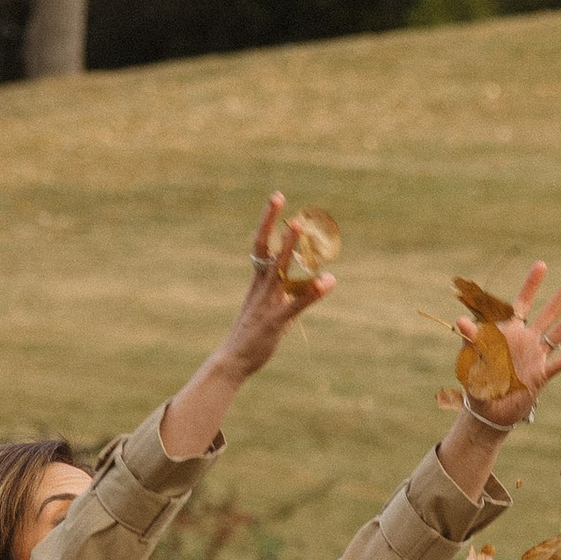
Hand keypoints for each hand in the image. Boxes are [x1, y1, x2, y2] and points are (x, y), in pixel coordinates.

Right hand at [159, 195, 337, 458]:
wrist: (232, 361)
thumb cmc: (253, 335)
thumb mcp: (273, 309)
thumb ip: (293, 294)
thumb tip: (313, 283)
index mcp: (258, 282)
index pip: (261, 245)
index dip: (268, 222)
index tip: (277, 199)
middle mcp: (261, 287)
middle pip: (265, 249)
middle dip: (272, 223)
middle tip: (280, 198)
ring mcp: (266, 302)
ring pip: (278, 269)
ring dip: (288, 248)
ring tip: (299, 225)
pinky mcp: (275, 321)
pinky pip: (295, 303)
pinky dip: (312, 292)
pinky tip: (328, 281)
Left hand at [450, 260, 560, 436]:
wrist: (487, 412)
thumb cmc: (475, 382)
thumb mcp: (470, 359)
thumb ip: (471, 340)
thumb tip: (461, 322)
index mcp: (508, 332)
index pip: (521, 303)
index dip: (531, 285)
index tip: (541, 265)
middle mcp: (525, 340)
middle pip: (548, 313)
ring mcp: (536, 357)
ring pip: (559, 333)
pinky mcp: (542, 376)